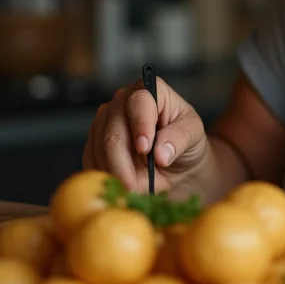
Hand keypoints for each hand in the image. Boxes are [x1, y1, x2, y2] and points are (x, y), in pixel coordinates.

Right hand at [83, 76, 209, 193]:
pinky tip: (117, 187)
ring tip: (131, 192)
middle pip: (114, 130)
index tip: (145, 150)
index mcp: (151, 91)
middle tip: (133, 187)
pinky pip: (90, 159)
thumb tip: (161, 153)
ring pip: (99, 148)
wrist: (176, 162)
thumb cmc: (186, 142)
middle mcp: (123, 101)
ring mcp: (105, 120)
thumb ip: (180, 139)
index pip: (140, 102)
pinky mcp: (94, 140)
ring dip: (113, 173)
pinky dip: (103, 176)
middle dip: (122, 163)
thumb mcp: (194, 136)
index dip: (141, 126)